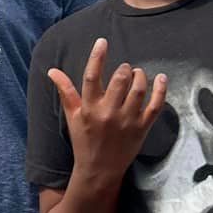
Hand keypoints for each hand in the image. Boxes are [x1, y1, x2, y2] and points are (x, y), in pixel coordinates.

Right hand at [47, 39, 167, 177]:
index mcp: (89, 108)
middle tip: (124, 68)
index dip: (97, 56)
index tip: (102, 42)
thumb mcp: (72, 116)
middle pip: (119, 80)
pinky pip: (155, 105)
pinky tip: (160, 78)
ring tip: (137, 73)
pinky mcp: (142, 128)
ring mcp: (127, 121)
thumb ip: (65, 91)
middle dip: (123, 69)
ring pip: (138, 90)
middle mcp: (108, 113)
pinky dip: (160, 89)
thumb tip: (52, 70)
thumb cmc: (84, 141)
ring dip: (139, 76)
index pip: (91, 76)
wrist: (99, 170)